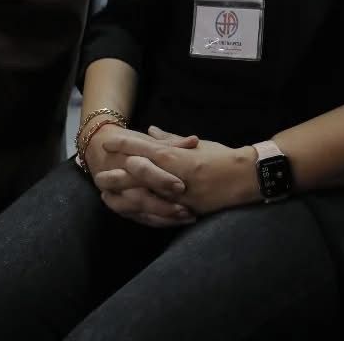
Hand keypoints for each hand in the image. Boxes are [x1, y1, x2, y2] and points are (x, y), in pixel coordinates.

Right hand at [85, 123, 197, 226]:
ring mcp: (117, 196)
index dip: (161, 179)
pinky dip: (159, 221)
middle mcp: (117, 180)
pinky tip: (178, 220)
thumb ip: (171, 144)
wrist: (100, 148)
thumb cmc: (130, 142)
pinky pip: (140, 218)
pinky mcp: (122, 208)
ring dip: (163, 216)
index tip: (181, 186)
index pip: (142, 171)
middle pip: (138, 197)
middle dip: (162, 205)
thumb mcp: (148, 141)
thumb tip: (194, 141)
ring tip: (187, 215)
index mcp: (124, 159)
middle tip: (185, 209)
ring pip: (139, 211)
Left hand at [98, 127, 258, 216]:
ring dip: (123, 196)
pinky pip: (157, 212)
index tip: (107, 143)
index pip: (142, 148)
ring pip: (143, 196)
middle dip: (115, 175)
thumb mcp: (196, 145)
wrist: (246, 177)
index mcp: (176, 156)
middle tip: (98, 176)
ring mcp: (177, 195)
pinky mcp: (184, 210)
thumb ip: (170, 140)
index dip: (123, 145)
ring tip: (106, 196)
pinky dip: (141, 212)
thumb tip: (149, 130)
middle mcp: (173, 176)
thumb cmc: (222, 157)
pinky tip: (130, 211)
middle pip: (136, 175)